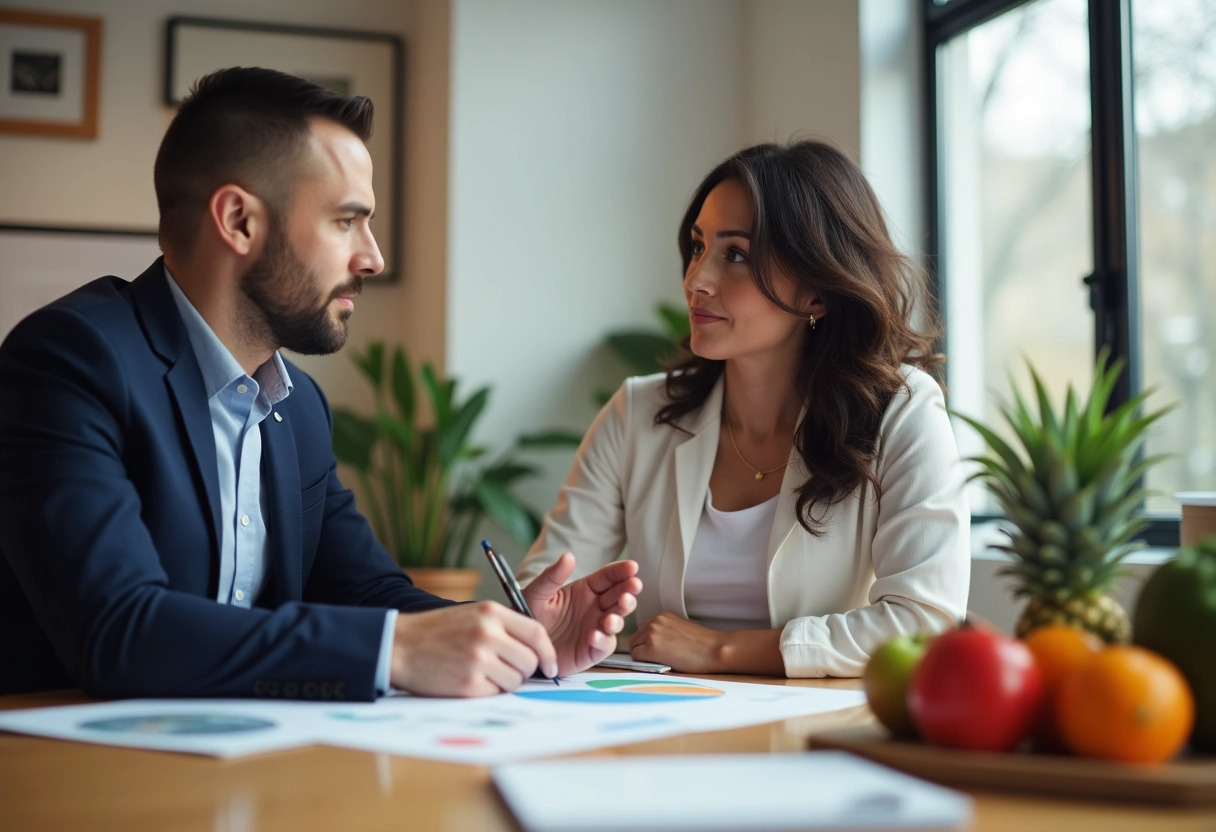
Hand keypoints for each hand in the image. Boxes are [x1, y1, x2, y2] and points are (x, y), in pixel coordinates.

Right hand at [389, 602, 557, 696]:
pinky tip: (470, 681)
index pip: (536, 633)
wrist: (399, 646)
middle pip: (529, 660)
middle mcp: (488, 633)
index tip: (550, 666)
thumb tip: (536, 651)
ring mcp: (478, 659)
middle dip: (524, 671)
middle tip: (508, 671)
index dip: (548, 653)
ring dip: (505, 683)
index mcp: (491, 612)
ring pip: (515, 680)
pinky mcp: (468, 684)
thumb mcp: (472, 615)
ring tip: (483, 674)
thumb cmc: (437, 632)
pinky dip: (488, 692)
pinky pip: (496, 694)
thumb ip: (503, 627)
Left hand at [522, 553, 640, 675]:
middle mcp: (595, 608)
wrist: (524, 645)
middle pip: (619, 597)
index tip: (632, 567)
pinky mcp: (592, 650)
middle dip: (629, 591)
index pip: (608, 577)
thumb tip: (568, 556)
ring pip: (617, 620)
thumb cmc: (529, 616)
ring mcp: (596, 628)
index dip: (621, 571)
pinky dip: (602, 641)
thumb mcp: (537, 593)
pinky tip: (594, 636)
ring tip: (610, 618)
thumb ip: (552, 576)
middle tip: (633, 587)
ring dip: (619, 617)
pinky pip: (604, 645)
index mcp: (585, 590)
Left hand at [629, 611, 725, 672]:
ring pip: (634, 649)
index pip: (642, 632)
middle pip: (635, 640)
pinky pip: (637, 658)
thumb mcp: (680, 630)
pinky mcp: (651, 647)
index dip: (646, 645)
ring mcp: (652, 634)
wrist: (714, 650)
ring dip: (644, 657)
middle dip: (642, 651)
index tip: (657, 653)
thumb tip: (650, 646)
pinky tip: (661, 665)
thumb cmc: (703, 645)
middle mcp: (654, 622)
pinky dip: (645, 664)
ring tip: (662, 662)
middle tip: (659, 660)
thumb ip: (663, 633)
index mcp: (662, 616)